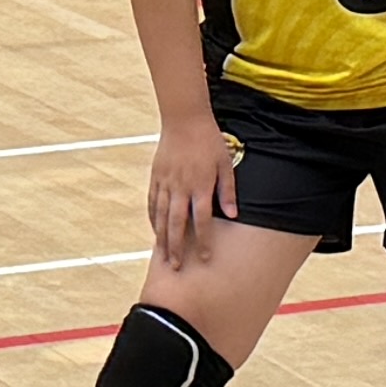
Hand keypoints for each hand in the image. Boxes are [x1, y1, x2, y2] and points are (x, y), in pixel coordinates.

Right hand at [146, 119, 237, 282]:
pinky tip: (154, 230)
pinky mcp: (156, 177)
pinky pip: (152, 202)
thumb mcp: (225, 164)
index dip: (203, 241)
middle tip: (176, 266)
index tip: (204, 258)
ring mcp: (165, 182)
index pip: (201, 221)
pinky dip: (152, 218)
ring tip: (163, 255)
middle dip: (176, 247)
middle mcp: (180, 187)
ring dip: (162, 238)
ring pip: (160, 216)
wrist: (185, 119)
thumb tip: (233, 215)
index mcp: (200, 185)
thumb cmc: (209, 141)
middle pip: (176, 224)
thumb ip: (227, 191)